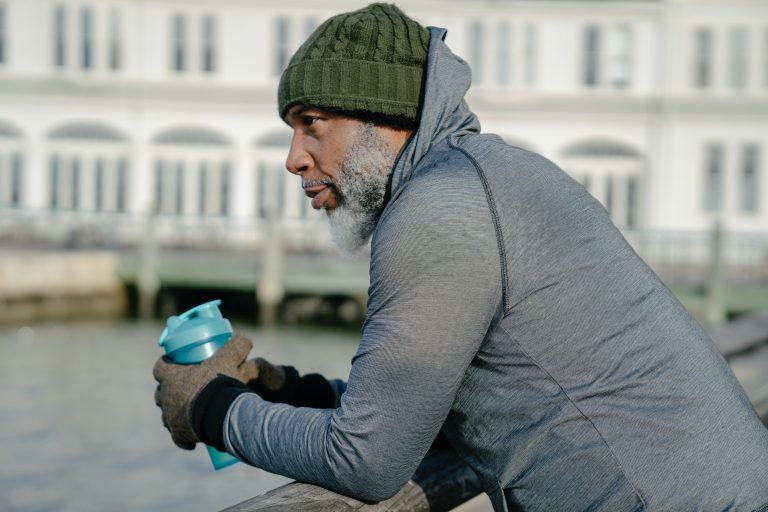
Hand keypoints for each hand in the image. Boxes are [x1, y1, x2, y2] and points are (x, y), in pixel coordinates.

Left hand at [153, 334, 252, 449]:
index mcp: (171, 377)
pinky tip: (189, 439)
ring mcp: (170, 418)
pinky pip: (177, 437)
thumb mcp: (230, 358)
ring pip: (166, 415)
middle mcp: (165, 398)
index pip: (159, 367)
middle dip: (169, 389)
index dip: (165, 364)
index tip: (173, 363)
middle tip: (185, 387)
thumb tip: (244, 339)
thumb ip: (237, 345)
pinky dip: (183, 437)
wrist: (220, 413)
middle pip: (160, 392)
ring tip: (189, 411)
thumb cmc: (219, 383)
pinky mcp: (178, 435)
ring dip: (175, 412)